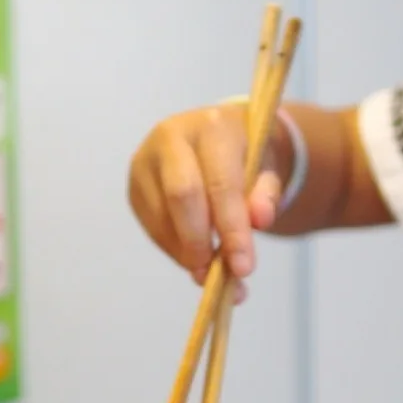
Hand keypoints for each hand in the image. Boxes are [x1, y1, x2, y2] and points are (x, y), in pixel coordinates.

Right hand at [128, 103, 289, 301]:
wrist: (217, 136)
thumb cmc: (245, 157)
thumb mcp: (267, 170)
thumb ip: (267, 195)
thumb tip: (260, 220)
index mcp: (211, 127)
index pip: (220, 183)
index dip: (232, 228)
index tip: (243, 268)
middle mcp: (171, 138)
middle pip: (181, 196)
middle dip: (200, 242)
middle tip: (218, 275)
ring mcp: (146, 163)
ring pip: (162, 219)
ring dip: (186, 254)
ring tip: (210, 271)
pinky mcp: (135, 188)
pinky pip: (152, 229)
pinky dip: (174, 251)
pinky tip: (193, 256)